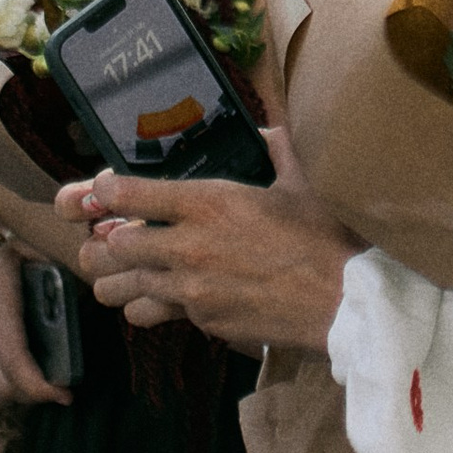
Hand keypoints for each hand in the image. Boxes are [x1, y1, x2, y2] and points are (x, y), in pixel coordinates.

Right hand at [0, 190, 64, 413]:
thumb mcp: (34, 233)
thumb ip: (64, 258)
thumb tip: (99, 278)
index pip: (15, 365)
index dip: (41, 389)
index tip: (67, 394)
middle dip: (31, 396)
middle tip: (61, 389)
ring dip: (14, 386)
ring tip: (46, 378)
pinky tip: (23, 357)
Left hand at [59, 148, 357, 354]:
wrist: (345, 302)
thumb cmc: (326, 240)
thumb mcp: (301, 184)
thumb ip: (277, 151)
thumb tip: (269, 130)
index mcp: (209, 202)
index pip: (126, 194)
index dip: (107, 192)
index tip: (107, 191)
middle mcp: (189, 246)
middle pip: (112, 246)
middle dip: (109, 241)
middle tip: (118, 237)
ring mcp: (191, 289)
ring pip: (122, 288)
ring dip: (123, 279)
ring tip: (134, 273)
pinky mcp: (202, 321)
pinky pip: (156, 315)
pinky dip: (157, 307)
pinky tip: (173, 297)